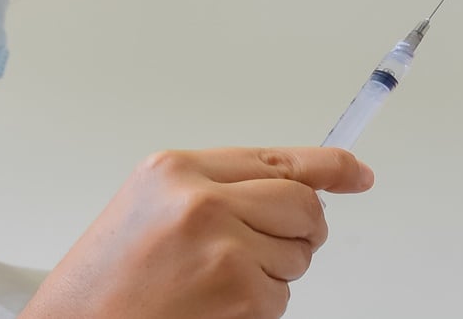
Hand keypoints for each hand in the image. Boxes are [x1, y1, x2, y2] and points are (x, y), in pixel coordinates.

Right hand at [21, 146, 372, 318]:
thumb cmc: (105, 281)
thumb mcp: (151, 209)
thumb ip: (214, 190)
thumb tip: (291, 192)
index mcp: (174, 169)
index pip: (274, 158)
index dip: (327, 165)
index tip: (356, 172)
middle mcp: (201, 198)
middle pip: (301, 203)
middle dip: (302, 231)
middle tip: (270, 252)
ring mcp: (223, 244)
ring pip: (297, 254)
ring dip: (271, 276)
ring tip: (210, 285)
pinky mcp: (238, 291)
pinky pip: (281, 297)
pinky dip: (258, 309)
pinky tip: (212, 307)